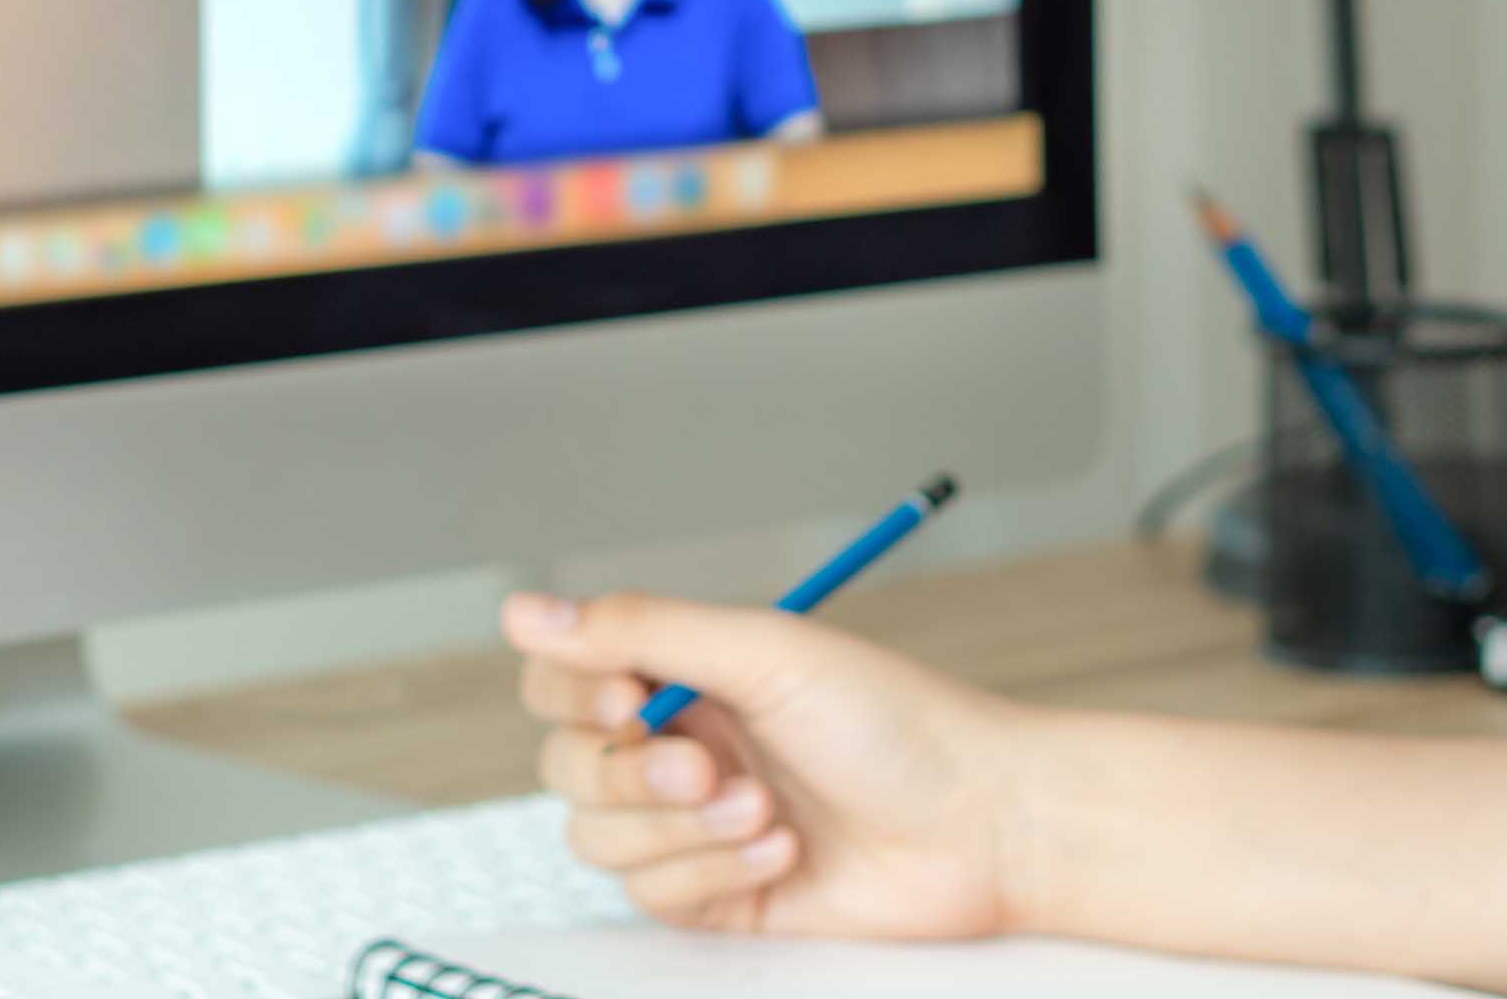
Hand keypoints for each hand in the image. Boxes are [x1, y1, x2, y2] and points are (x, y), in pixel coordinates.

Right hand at [505, 589, 1034, 939]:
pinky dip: (714, 870)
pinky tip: (783, 852)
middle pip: (566, 764)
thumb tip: (523, 610)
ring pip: (598, 836)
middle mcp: (682, 743)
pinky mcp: (717, 896)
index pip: (565, 677)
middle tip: (709, 765)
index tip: (632, 696)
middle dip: (631, 772)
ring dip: (679, 827)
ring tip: (766, 810)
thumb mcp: (768, 653)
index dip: (574, 692)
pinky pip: (653, 894)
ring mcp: (695, 824)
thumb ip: (641, 629)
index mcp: (690, 673)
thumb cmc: (900, 724)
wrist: (983, 827)